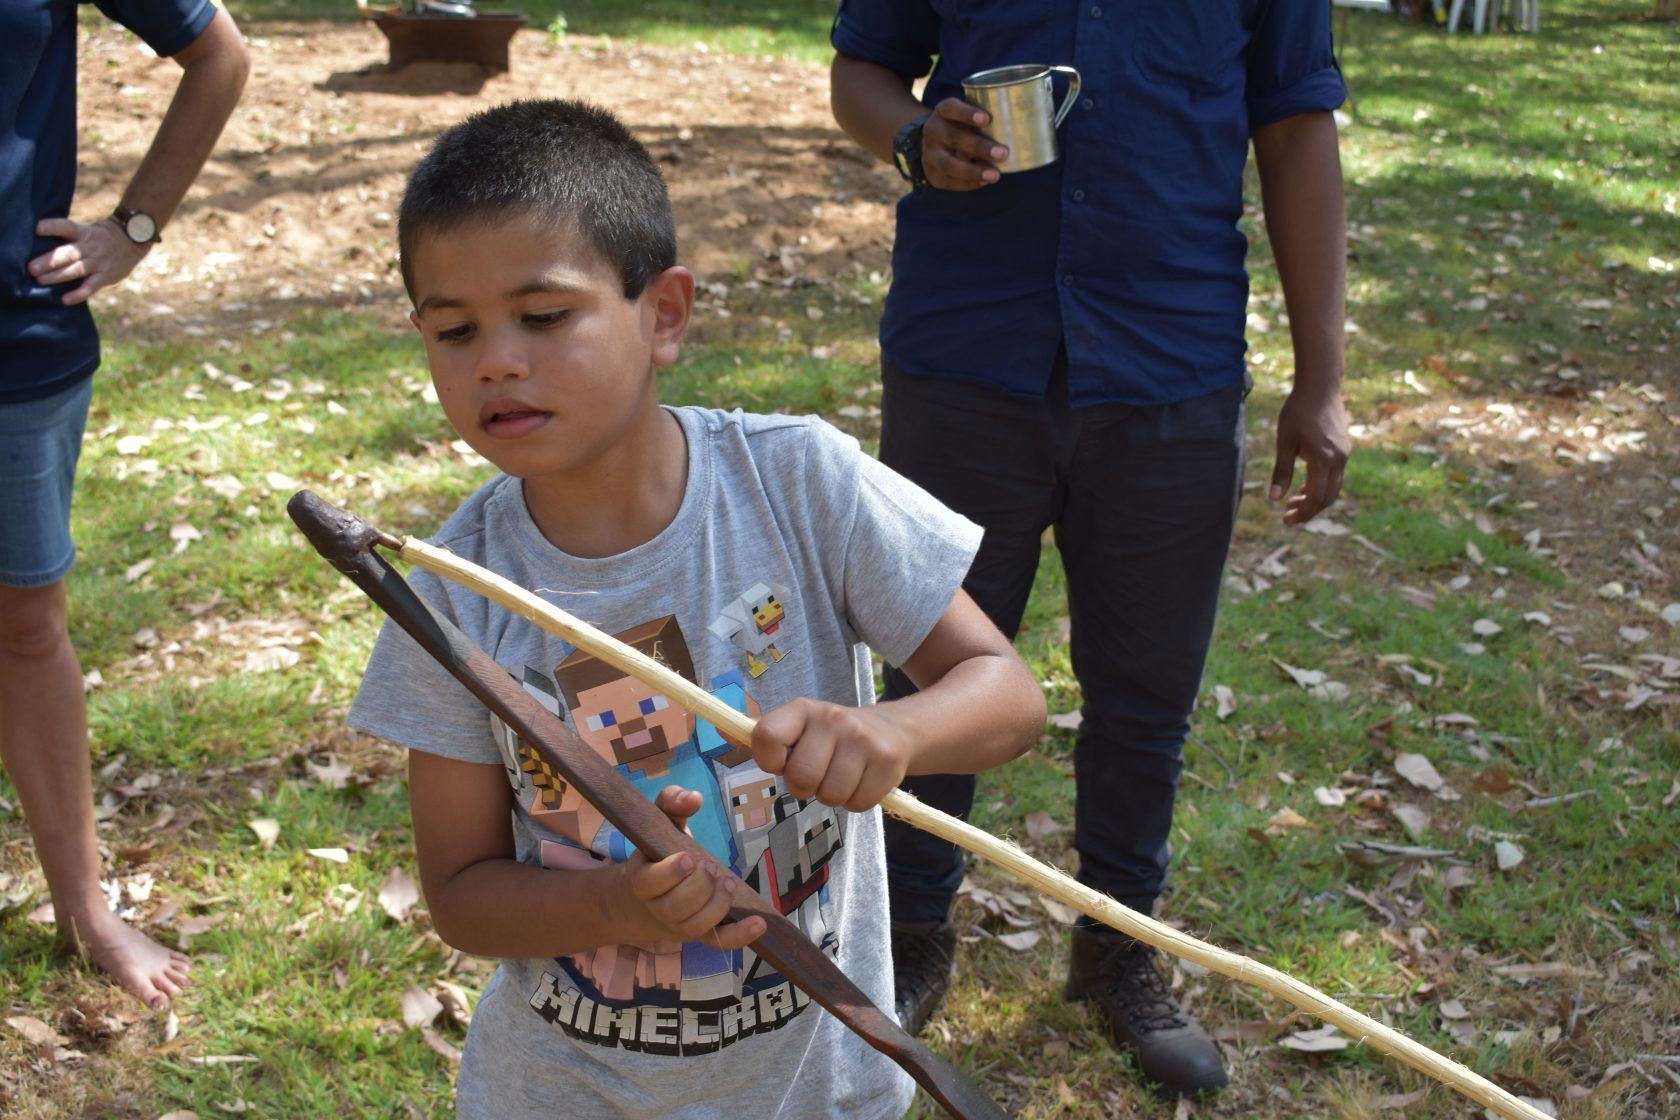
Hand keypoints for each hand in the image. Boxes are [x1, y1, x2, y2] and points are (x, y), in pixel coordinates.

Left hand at [29, 217, 150, 305]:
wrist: (133, 241)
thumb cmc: (101, 236)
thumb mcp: (87, 229)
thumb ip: (69, 236)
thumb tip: (39, 243)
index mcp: (84, 233)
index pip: (66, 227)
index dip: (52, 227)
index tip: (37, 229)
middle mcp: (90, 247)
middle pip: (68, 253)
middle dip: (49, 261)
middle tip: (31, 268)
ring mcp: (99, 263)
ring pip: (77, 270)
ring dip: (58, 276)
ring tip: (40, 280)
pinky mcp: (106, 276)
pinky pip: (91, 287)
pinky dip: (78, 294)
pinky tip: (65, 300)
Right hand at [620, 786, 764, 948]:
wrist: (641, 900)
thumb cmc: (656, 854)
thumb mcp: (659, 823)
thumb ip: (671, 803)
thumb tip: (693, 797)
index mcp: (642, 880)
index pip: (651, 883)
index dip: (671, 873)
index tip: (689, 858)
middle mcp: (657, 908)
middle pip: (676, 906)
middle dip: (699, 887)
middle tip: (712, 867)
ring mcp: (678, 926)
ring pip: (695, 926)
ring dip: (717, 906)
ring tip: (729, 884)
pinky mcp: (699, 934)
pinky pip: (718, 942)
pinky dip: (739, 936)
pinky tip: (759, 923)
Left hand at [752, 699, 909, 811]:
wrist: (893, 730)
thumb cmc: (831, 737)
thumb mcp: (798, 727)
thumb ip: (764, 737)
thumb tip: (721, 736)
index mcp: (802, 709)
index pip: (766, 737)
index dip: (770, 761)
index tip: (784, 762)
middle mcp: (832, 718)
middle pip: (800, 778)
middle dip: (805, 787)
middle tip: (817, 775)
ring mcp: (862, 739)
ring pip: (830, 795)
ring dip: (833, 796)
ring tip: (841, 776)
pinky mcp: (887, 761)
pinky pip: (858, 804)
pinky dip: (856, 802)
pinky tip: (861, 781)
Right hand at [920, 97, 1007, 190]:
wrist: (935, 142)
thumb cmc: (963, 126)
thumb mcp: (969, 115)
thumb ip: (988, 117)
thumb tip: (1027, 121)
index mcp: (943, 111)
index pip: (951, 108)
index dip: (967, 113)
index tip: (987, 119)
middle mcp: (932, 130)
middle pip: (953, 138)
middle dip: (979, 147)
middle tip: (1003, 153)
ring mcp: (929, 153)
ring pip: (948, 165)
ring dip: (973, 172)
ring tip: (995, 175)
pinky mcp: (931, 173)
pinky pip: (948, 182)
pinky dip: (968, 183)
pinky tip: (984, 182)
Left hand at [1270, 389, 1350, 525]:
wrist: (1320, 386)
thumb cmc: (1298, 411)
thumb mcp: (1284, 442)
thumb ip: (1281, 472)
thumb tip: (1274, 499)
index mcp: (1324, 460)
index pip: (1316, 498)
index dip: (1302, 513)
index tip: (1286, 520)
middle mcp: (1339, 459)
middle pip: (1328, 498)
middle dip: (1308, 510)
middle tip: (1288, 516)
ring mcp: (1345, 454)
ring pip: (1333, 487)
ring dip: (1315, 499)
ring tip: (1293, 502)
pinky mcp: (1344, 448)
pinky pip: (1335, 475)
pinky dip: (1321, 485)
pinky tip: (1304, 485)